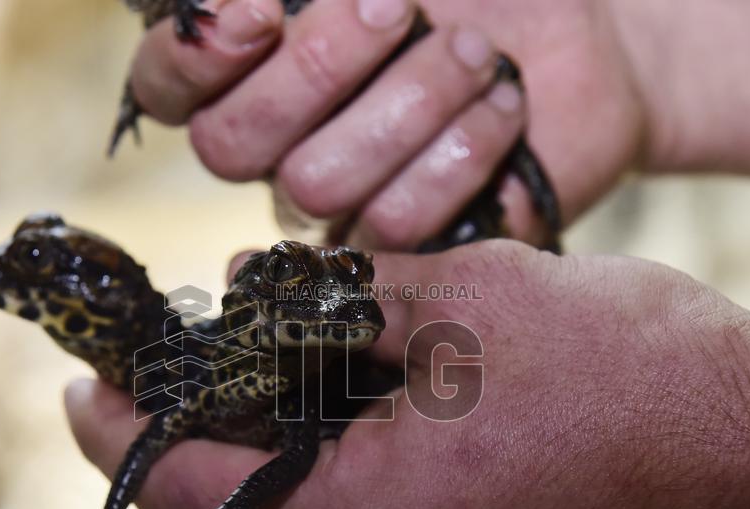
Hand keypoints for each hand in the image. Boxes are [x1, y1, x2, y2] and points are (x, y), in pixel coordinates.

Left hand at [65, 240, 749, 508]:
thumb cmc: (642, 382)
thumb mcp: (476, 300)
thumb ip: (344, 301)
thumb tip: (264, 298)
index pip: (193, 492)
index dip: (124, 436)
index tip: (91, 393)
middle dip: (196, 473)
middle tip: (185, 399)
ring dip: (271, 505)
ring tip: (270, 426)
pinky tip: (366, 468)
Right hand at [127, 0, 645, 249]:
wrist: (583, 36)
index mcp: (254, 69)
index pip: (166, 88)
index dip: (194, 58)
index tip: (266, 9)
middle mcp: (281, 144)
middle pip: (230, 146)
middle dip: (315, 71)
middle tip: (397, 10)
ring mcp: (341, 201)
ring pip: (315, 186)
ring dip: (403, 106)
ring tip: (476, 52)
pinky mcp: (405, 243)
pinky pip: (396, 224)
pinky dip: (456, 154)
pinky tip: (501, 105)